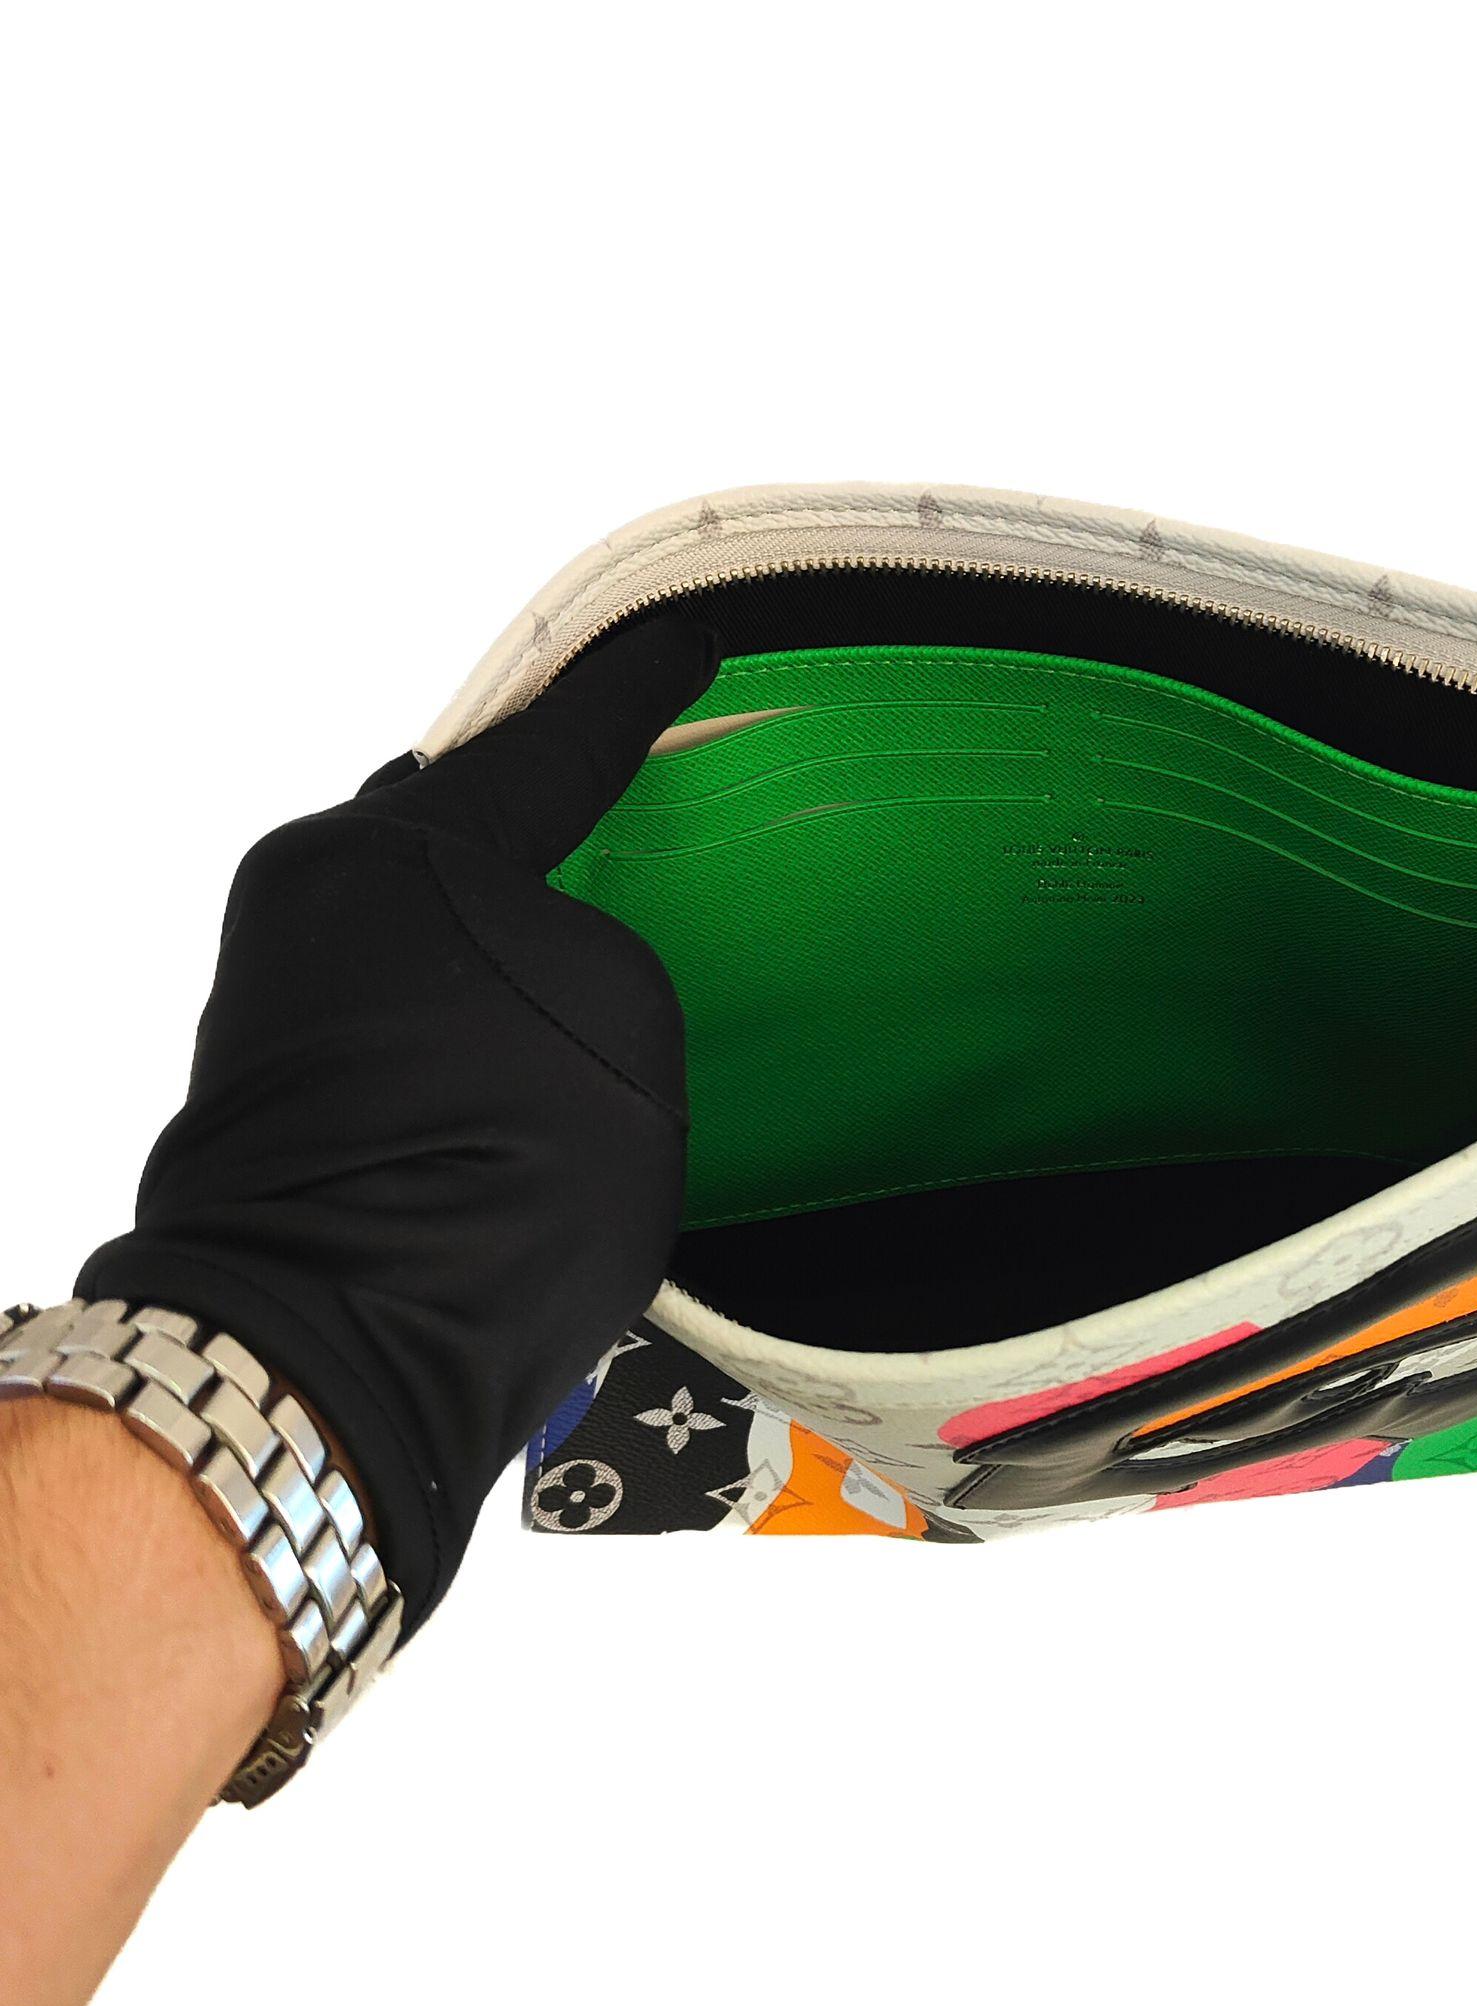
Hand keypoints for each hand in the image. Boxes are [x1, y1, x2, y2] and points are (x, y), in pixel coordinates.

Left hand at [77, 610, 717, 1629]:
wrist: (336, 1359)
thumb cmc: (502, 1187)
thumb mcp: (623, 1032)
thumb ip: (596, 945)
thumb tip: (539, 955)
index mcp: (411, 853)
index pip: (557, 743)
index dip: (634, 690)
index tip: (680, 642)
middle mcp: (317, 893)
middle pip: (456, 814)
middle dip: (539, 810)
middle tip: (626, 801)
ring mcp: (273, 982)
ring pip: (413, 904)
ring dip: (490, 914)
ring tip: (578, 938)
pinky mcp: (262, 1069)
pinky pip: (383, 979)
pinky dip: (450, 985)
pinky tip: (506, 1025)